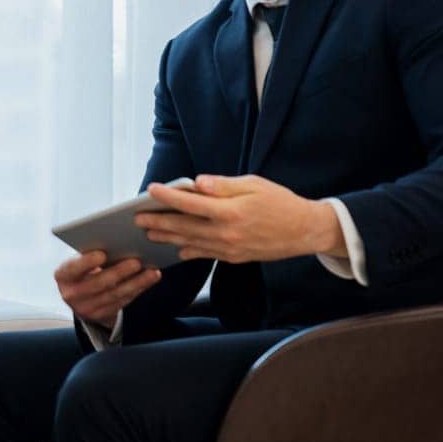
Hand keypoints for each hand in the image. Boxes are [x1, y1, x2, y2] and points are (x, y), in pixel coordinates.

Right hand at [55, 250, 160, 326]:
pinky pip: (124, 301)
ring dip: (135, 282)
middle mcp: (71, 294)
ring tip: (151, 270)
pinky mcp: (102, 315)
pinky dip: (138, 289)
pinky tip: (150, 278)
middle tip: (136, 261)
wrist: (80, 296)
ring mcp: (86, 308)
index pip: (72, 269)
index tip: (102, 254)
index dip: (86, 262)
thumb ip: (90, 255)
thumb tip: (117, 243)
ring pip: (115, 294)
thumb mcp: (79, 262)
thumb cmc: (83, 269)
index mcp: (62, 276)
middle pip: (98, 284)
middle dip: (119, 272)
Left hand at [137, 175, 344, 263]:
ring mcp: (230, 249)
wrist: (305, 231)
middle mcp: (227, 233)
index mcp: (231, 211)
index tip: (150, 190)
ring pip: (190, 244)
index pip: (191, 204)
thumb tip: (196, 183)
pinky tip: (175, 249)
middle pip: (184, 228)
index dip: (168, 197)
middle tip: (137, 219)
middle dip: (158, 222)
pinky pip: (205, 255)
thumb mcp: (254, 184)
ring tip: (148, 234)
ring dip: (167, 239)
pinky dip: (188, 251)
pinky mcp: (234, 258)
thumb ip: (223, 185)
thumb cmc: (280, 202)